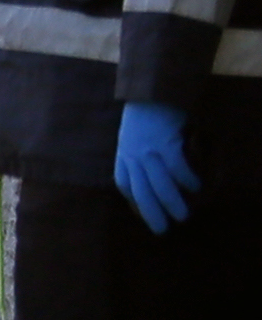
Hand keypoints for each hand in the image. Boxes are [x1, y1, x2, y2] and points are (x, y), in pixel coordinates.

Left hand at [114, 101, 199, 232]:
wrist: (151, 90)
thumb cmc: (144, 112)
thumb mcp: (132, 134)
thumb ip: (137, 152)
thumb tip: (150, 171)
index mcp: (123, 153)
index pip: (124, 183)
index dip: (132, 200)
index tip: (142, 212)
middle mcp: (132, 155)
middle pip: (140, 191)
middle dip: (151, 213)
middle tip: (162, 229)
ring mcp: (147, 150)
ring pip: (159, 185)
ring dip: (172, 203)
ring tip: (183, 216)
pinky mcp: (164, 144)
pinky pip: (177, 168)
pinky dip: (186, 180)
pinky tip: (195, 187)